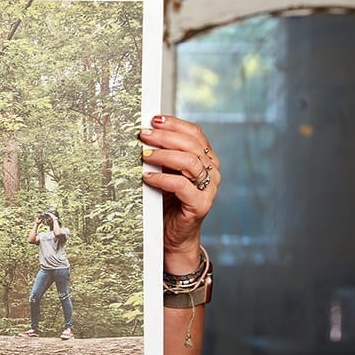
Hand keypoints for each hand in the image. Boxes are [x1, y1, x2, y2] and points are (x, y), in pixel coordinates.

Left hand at [140, 115, 219, 273]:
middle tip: (143, 135)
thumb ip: (162, 156)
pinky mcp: (201, 204)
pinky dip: (162, 179)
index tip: (153, 119)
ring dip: (164, 155)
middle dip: (165, 136)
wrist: (173, 235)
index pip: (195, 133)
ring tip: (144, 155)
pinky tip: (147, 177)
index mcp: (206, 159)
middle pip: (191, 144)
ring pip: (190, 162)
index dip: (174, 123)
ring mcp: (209, 188)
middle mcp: (211, 171)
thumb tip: (144, 134)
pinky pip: (182, 185)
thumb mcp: (165, 172)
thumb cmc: (167, 202)